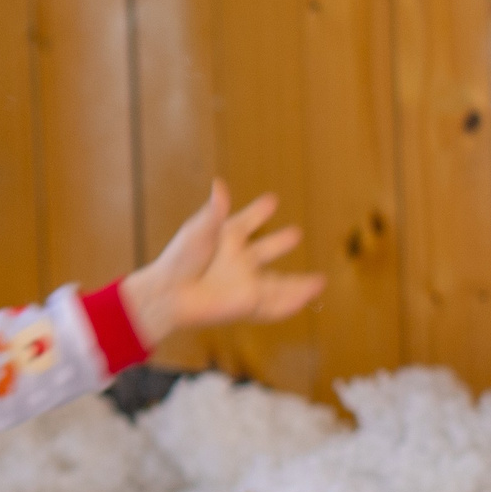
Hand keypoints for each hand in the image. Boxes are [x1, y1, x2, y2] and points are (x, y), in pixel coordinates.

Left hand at [121, 181, 325, 345]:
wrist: (169, 294)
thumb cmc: (178, 261)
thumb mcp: (198, 232)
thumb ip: (214, 211)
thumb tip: (219, 185)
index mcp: (226, 240)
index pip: (247, 222)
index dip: (258, 211)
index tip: (271, 200)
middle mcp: (238, 261)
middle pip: (266, 251)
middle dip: (280, 242)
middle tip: (295, 232)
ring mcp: (245, 283)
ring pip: (279, 284)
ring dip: (300, 283)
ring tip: (320, 280)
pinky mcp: (247, 303)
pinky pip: (276, 306)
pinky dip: (294, 302)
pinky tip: (309, 299)